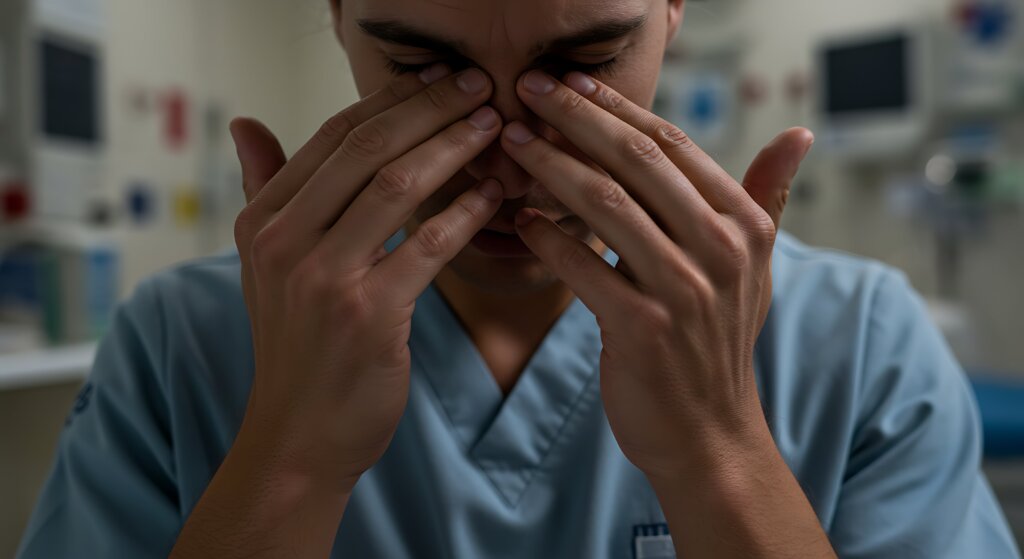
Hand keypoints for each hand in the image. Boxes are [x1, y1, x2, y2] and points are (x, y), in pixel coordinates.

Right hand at [229, 66, 502, 491]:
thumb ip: (263, 190)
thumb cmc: (296, 348)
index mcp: (261, 221)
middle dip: (430, 110)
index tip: (436, 82)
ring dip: (455, 149)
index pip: (332, 137)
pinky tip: (494, 195)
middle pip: (367, 150)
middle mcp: (284, 242)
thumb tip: (247, 123)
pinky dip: (465, 212)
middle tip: (478, 89)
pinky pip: (427, 245)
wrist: (298, 436)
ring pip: (398, 186)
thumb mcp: (265, 267)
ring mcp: (323, 278)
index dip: (391, 101)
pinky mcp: (368, 314)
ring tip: (495, 129)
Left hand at [502, 71, 812, 480]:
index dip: (619, 108)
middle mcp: (721, 251)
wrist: (710, 434)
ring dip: (551, 167)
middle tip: (530, 91)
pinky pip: (583, 268)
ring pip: (606, 205)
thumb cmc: (719, 343)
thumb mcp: (756, 269)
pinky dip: (548, 239)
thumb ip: (767, 198)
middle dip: (576, 118)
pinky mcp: (642, 330)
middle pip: (637, 161)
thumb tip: (799, 135)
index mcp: (744, 226)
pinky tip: (522, 220)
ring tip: (513, 144)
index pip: (675, 145)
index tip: (573, 84)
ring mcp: (684, 291)